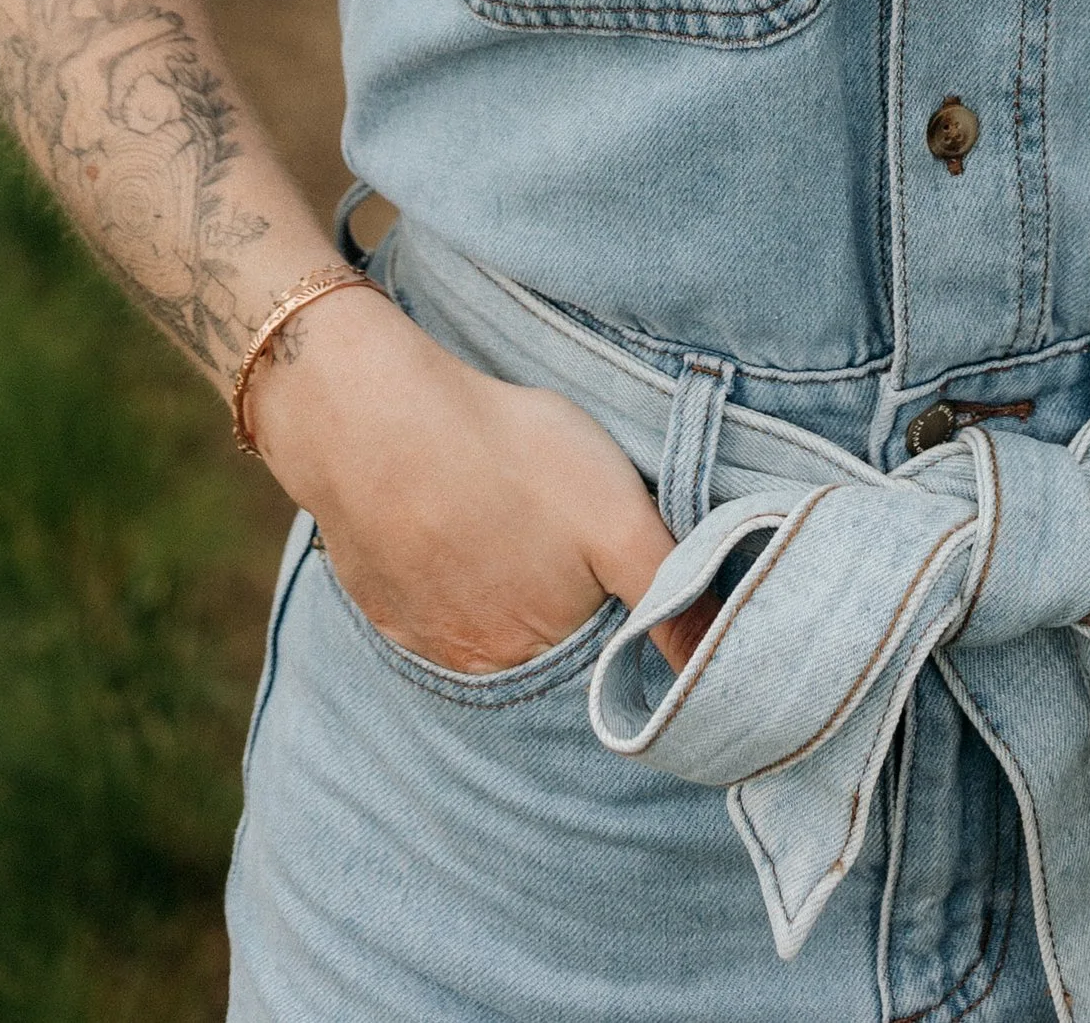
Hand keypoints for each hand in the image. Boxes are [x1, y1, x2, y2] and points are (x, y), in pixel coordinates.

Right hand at [247, 288, 697, 675]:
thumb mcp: (617, 517)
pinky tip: (446, 515)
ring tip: (501, 512)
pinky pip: (421, 593)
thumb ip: (669, 594)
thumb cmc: (508, 459)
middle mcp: (477, 665)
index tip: (600, 559)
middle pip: (536, 637)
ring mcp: (417, 634)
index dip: (608, 604)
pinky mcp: (376, 595)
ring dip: (494, 580)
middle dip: (553, 596)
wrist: (376, 422)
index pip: (594, 649)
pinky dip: (440, 563)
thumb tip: (713, 666)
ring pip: (477, 615)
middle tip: (549, 524)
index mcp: (541, 656)